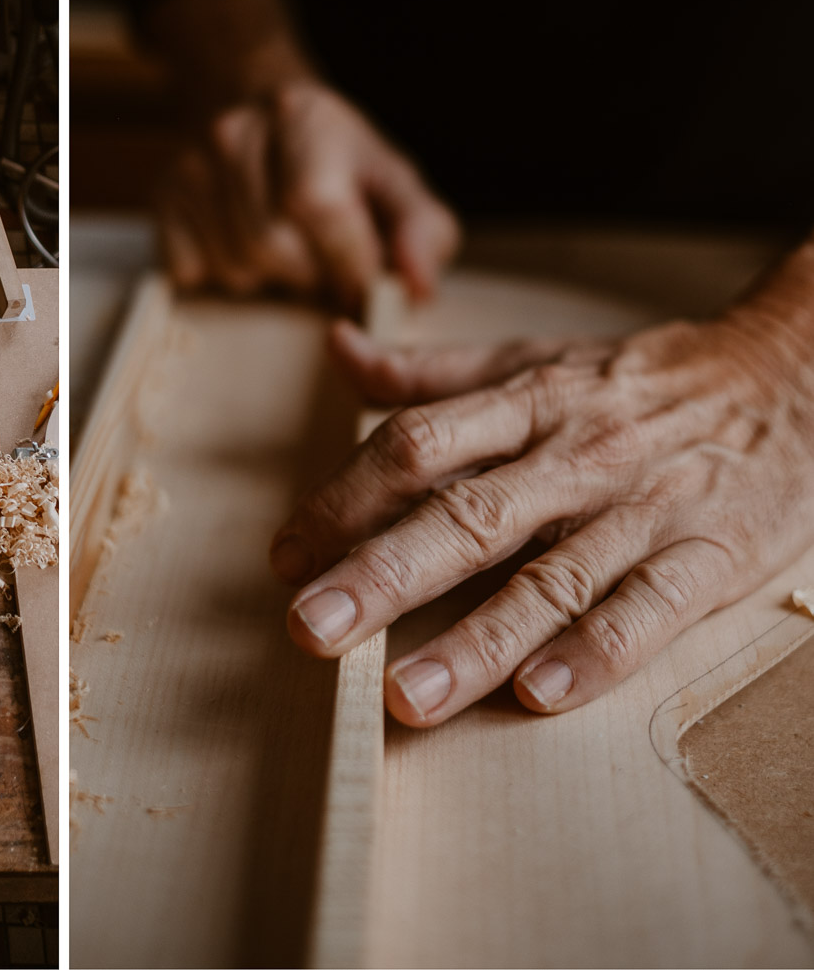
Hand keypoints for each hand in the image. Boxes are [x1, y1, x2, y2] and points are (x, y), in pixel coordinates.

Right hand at [159, 81, 460, 308]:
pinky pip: (191, 271)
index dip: (347, 263)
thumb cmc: (332, 156)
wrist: (250, 102)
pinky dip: (222, 273)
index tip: (362, 284)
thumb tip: (418, 287)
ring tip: (283, 249)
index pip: (321, 209)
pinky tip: (241, 244)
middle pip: (272, 248)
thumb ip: (423, 230)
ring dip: (267, 278)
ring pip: (233, 267)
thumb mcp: (391, 178)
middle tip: (320, 260)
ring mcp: (191, 164)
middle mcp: (237, 132)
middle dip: (307, 273)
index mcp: (305, 119)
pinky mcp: (162, 196)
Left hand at [269, 298, 813, 725]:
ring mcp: (644, 508)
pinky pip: (650, 610)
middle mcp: (575, 455)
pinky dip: (597, 653)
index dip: (344, 499)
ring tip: (407, 695)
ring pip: (553, 577)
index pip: (416, 447)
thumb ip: (431, 372)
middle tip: (310, 627)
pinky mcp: (711, 555)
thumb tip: (339, 350)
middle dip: (382, 573)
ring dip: (477, 639)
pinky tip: (539, 698)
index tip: (285, 553)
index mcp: (526, 402)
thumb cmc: (640, 380)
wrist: (793, 371)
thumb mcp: (534, 358)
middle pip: (467, 515)